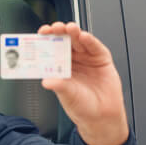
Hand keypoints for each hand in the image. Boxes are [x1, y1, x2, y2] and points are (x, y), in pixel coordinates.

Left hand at [38, 22, 128, 144]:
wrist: (103, 117)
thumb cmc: (82, 107)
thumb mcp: (68, 96)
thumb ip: (59, 86)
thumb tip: (46, 81)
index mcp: (60, 68)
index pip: (51, 49)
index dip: (47, 40)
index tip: (42, 32)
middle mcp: (73, 61)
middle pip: (65, 41)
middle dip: (60, 32)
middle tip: (56, 27)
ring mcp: (87, 59)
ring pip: (79, 41)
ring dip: (74, 33)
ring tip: (70, 29)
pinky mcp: (101, 59)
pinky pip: (95, 47)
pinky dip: (90, 41)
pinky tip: (84, 37)